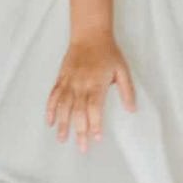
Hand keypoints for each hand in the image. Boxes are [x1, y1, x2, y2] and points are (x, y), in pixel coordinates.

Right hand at [46, 35, 135, 151]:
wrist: (90, 34)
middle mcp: (81, 84)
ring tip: (63, 139)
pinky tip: (50, 122)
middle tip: (82, 148)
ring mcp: (69, 82)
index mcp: (97, 83)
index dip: (95, 123)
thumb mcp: (123, 70)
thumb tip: (131, 109)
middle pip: (78, 111)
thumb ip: (127, 90)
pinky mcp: (61, 78)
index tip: (97, 138)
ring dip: (63, 124)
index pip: (94, 108)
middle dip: (80, 131)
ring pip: (64, 106)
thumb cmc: (108, 52)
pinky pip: (54, 96)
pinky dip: (50, 109)